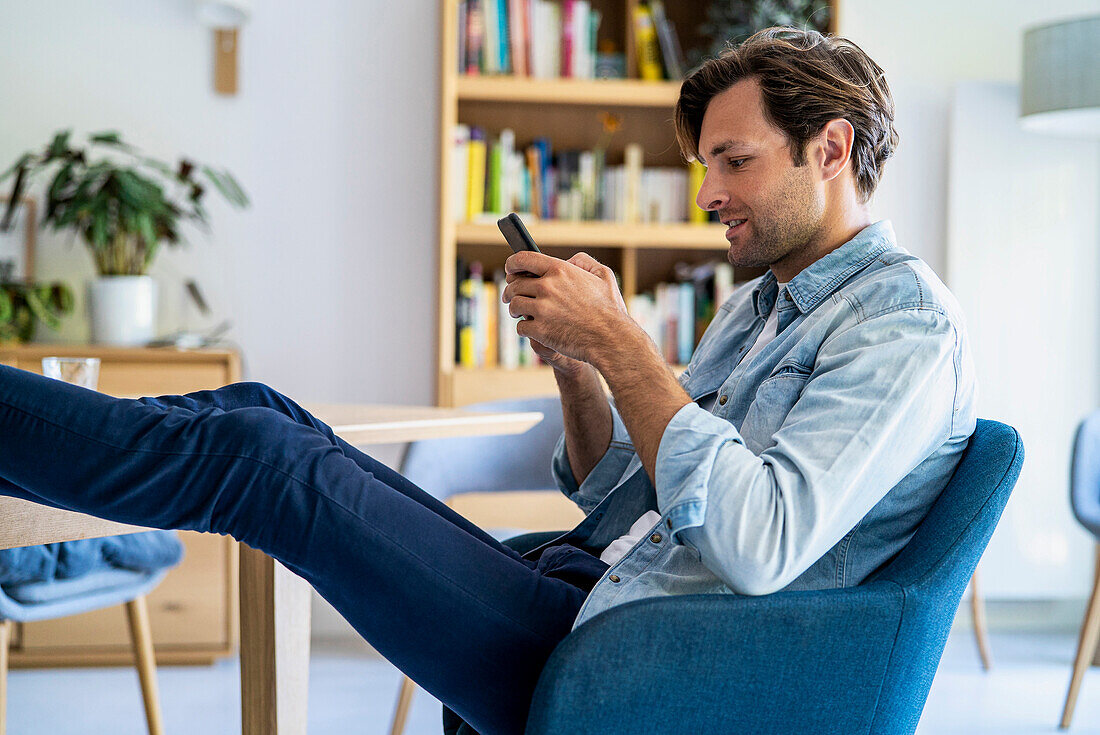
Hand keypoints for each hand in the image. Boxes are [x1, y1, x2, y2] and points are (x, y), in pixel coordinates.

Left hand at [501, 250, 633, 368]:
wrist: (611, 339)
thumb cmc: (610, 309)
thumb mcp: (604, 276)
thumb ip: (584, 262)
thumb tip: (568, 260)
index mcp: (560, 270)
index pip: (523, 259)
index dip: (512, 263)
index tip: (510, 269)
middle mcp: (547, 286)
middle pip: (515, 285)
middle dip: (510, 290)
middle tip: (511, 296)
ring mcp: (542, 309)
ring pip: (515, 305)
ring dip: (514, 309)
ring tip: (519, 313)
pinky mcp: (540, 330)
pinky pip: (521, 327)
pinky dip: (524, 329)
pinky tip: (532, 329)